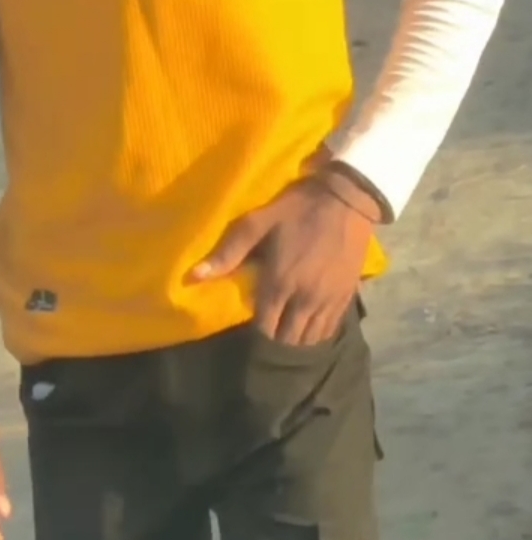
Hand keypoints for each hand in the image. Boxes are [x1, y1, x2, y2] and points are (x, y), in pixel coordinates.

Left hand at [190, 171, 379, 345]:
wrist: (346, 198)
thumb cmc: (296, 210)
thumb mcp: (257, 224)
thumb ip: (228, 253)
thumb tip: (194, 277)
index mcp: (280, 284)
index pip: (265, 328)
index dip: (256, 333)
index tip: (250, 328)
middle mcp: (304, 300)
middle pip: (288, 339)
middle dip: (276, 341)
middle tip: (268, 332)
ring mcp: (328, 301)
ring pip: (311, 339)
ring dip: (297, 340)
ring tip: (288, 334)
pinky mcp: (347, 297)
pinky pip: (330, 328)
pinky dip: (318, 333)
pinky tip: (310, 329)